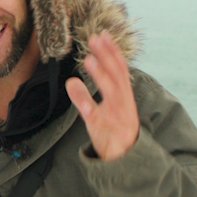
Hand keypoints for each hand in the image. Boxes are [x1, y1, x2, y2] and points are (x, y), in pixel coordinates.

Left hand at [65, 31, 140, 160]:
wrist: (125, 161)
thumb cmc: (112, 134)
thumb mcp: (99, 112)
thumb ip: (85, 96)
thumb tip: (71, 80)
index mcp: (124, 97)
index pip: (120, 70)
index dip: (113, 52)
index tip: (103, 35)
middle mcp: (123, 104)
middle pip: (117, 76)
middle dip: (108, 57)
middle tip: (96, 39)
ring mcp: (116, 116)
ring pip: (112, 93)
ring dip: (101, 75)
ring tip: (90, 60)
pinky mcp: (105, 130)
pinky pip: (97, 117)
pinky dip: (89, 105)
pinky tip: (79, 92)